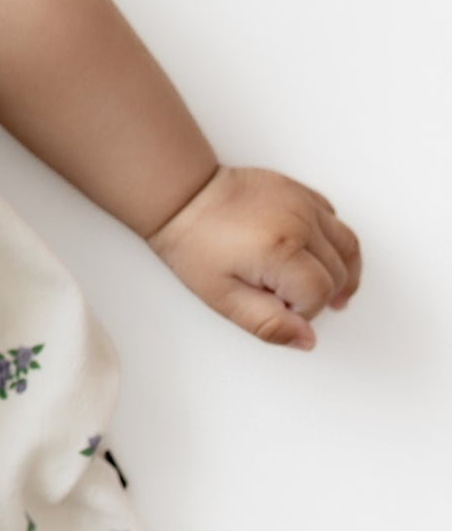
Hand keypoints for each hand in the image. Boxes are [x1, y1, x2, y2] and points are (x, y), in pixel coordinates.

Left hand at [146, 164, 360, 350]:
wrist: (183, 198)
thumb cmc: (195, 245)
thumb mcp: (223, 297)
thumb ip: (268, 323)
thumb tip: (307, 340)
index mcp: (280, 251)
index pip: (318, 295)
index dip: (303, 311)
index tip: (279, 309)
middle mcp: (299, 223)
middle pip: (337, 273)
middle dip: (319, 294)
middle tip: (290, 299)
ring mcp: (302, 203)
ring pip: (347, 246)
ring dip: (341, 271)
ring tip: (327, 290)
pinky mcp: (299, 190)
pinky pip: (334, 220)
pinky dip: (333, 242)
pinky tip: (318, 256)